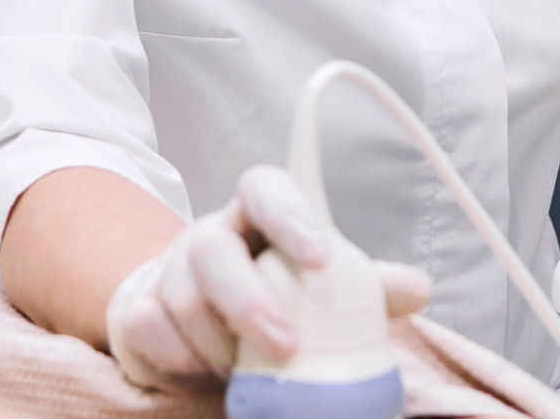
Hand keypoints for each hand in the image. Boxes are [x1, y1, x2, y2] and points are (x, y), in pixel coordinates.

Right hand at [105, 164, 429, 387]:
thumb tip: (420, 287)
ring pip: (182, 295)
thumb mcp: (319, 282)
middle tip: (285, 346)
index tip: (321, 256)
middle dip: (248, 301)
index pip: (266, 186)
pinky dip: (177, 355)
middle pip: (214, 248)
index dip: (291, 215)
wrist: (195, 313)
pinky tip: (200, 371)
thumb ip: (365, 285)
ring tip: (244, 372)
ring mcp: (170, 270)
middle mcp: (212, 233)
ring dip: (216, 342)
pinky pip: (148, 328)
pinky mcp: (139, 309)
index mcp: (259, 212)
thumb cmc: (273, 289)